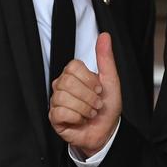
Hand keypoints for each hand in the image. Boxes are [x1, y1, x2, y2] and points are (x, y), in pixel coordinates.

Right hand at [49, 32, 122, 156]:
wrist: (106, 131)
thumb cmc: (107, 107)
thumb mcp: (111, 80)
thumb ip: (105, 58)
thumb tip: (104, 35)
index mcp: (74, 75)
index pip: (73, 67)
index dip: (89, 79)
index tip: (98, 88)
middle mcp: (62, 86)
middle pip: (67, 82)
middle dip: (88, 96)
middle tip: (96, 103)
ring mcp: (57, 101)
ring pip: (62, 97)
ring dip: (84, 108)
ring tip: (91, 113)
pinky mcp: (54, 117)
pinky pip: (59, 112)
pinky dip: (75, 117)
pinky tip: (81, 120)